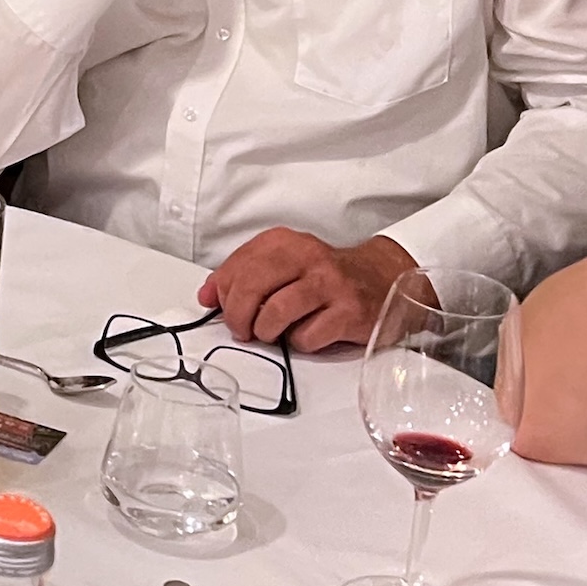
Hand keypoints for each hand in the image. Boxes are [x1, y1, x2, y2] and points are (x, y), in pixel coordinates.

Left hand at [201, 229, 414, 349]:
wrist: (381, 278)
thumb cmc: (322, 276)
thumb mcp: (281, 265)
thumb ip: (241, 276)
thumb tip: (206, 296)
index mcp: (284, 242)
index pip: (237, 266)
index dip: (223, 293)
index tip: (222, 307)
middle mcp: (307, 257)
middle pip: (251, 286)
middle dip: (238, 315)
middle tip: (242, 329)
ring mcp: (329, 284)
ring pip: (275, 313)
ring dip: (266, 331)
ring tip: (272, 333)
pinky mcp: (348, 312)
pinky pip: (306, 337)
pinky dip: (299, 343)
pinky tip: (306, 335)